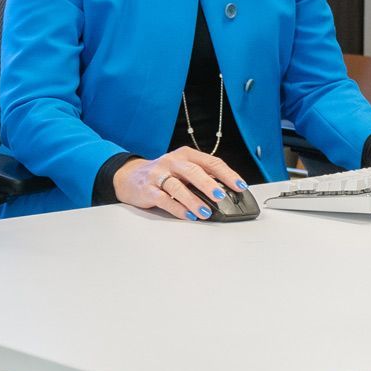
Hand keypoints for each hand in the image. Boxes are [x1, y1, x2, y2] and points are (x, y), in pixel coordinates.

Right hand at [113, 146, 249, 221]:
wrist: (130, 177)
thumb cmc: (163, 174)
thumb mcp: (183, 169)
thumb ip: (202, 176)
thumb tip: (227, 191)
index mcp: (186, 155)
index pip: (211, 162)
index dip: (227, 174)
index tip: (240, 186)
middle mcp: (172, 162)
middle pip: (193, 171)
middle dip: (209, 184)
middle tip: (221, 196)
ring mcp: (159, 175)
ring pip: (178, 186)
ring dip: (193, 200)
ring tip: (205, 212)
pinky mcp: (148, 190)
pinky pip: (164, 199)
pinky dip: (177, 208)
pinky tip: (188, 215)